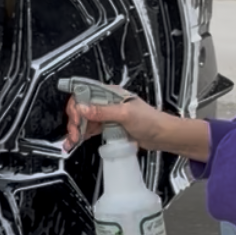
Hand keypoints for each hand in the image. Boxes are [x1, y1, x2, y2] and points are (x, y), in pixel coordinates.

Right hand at [64, 89, 211, 163]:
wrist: (163, 136)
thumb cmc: (151, 121)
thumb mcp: (125, 114)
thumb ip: (103, 111)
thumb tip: (83, 108)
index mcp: (111, 93)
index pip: (85, 94)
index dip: (77, 106)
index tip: (74, 119)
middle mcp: (108, 103)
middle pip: (82, 108)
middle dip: (75, 121)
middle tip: (74, 134)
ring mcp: (108, 116)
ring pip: (85, 120)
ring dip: (76, 130)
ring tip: (72, 141)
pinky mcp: (109, 127)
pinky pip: (91, 129)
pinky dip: (83, 135)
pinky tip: (77, 141)